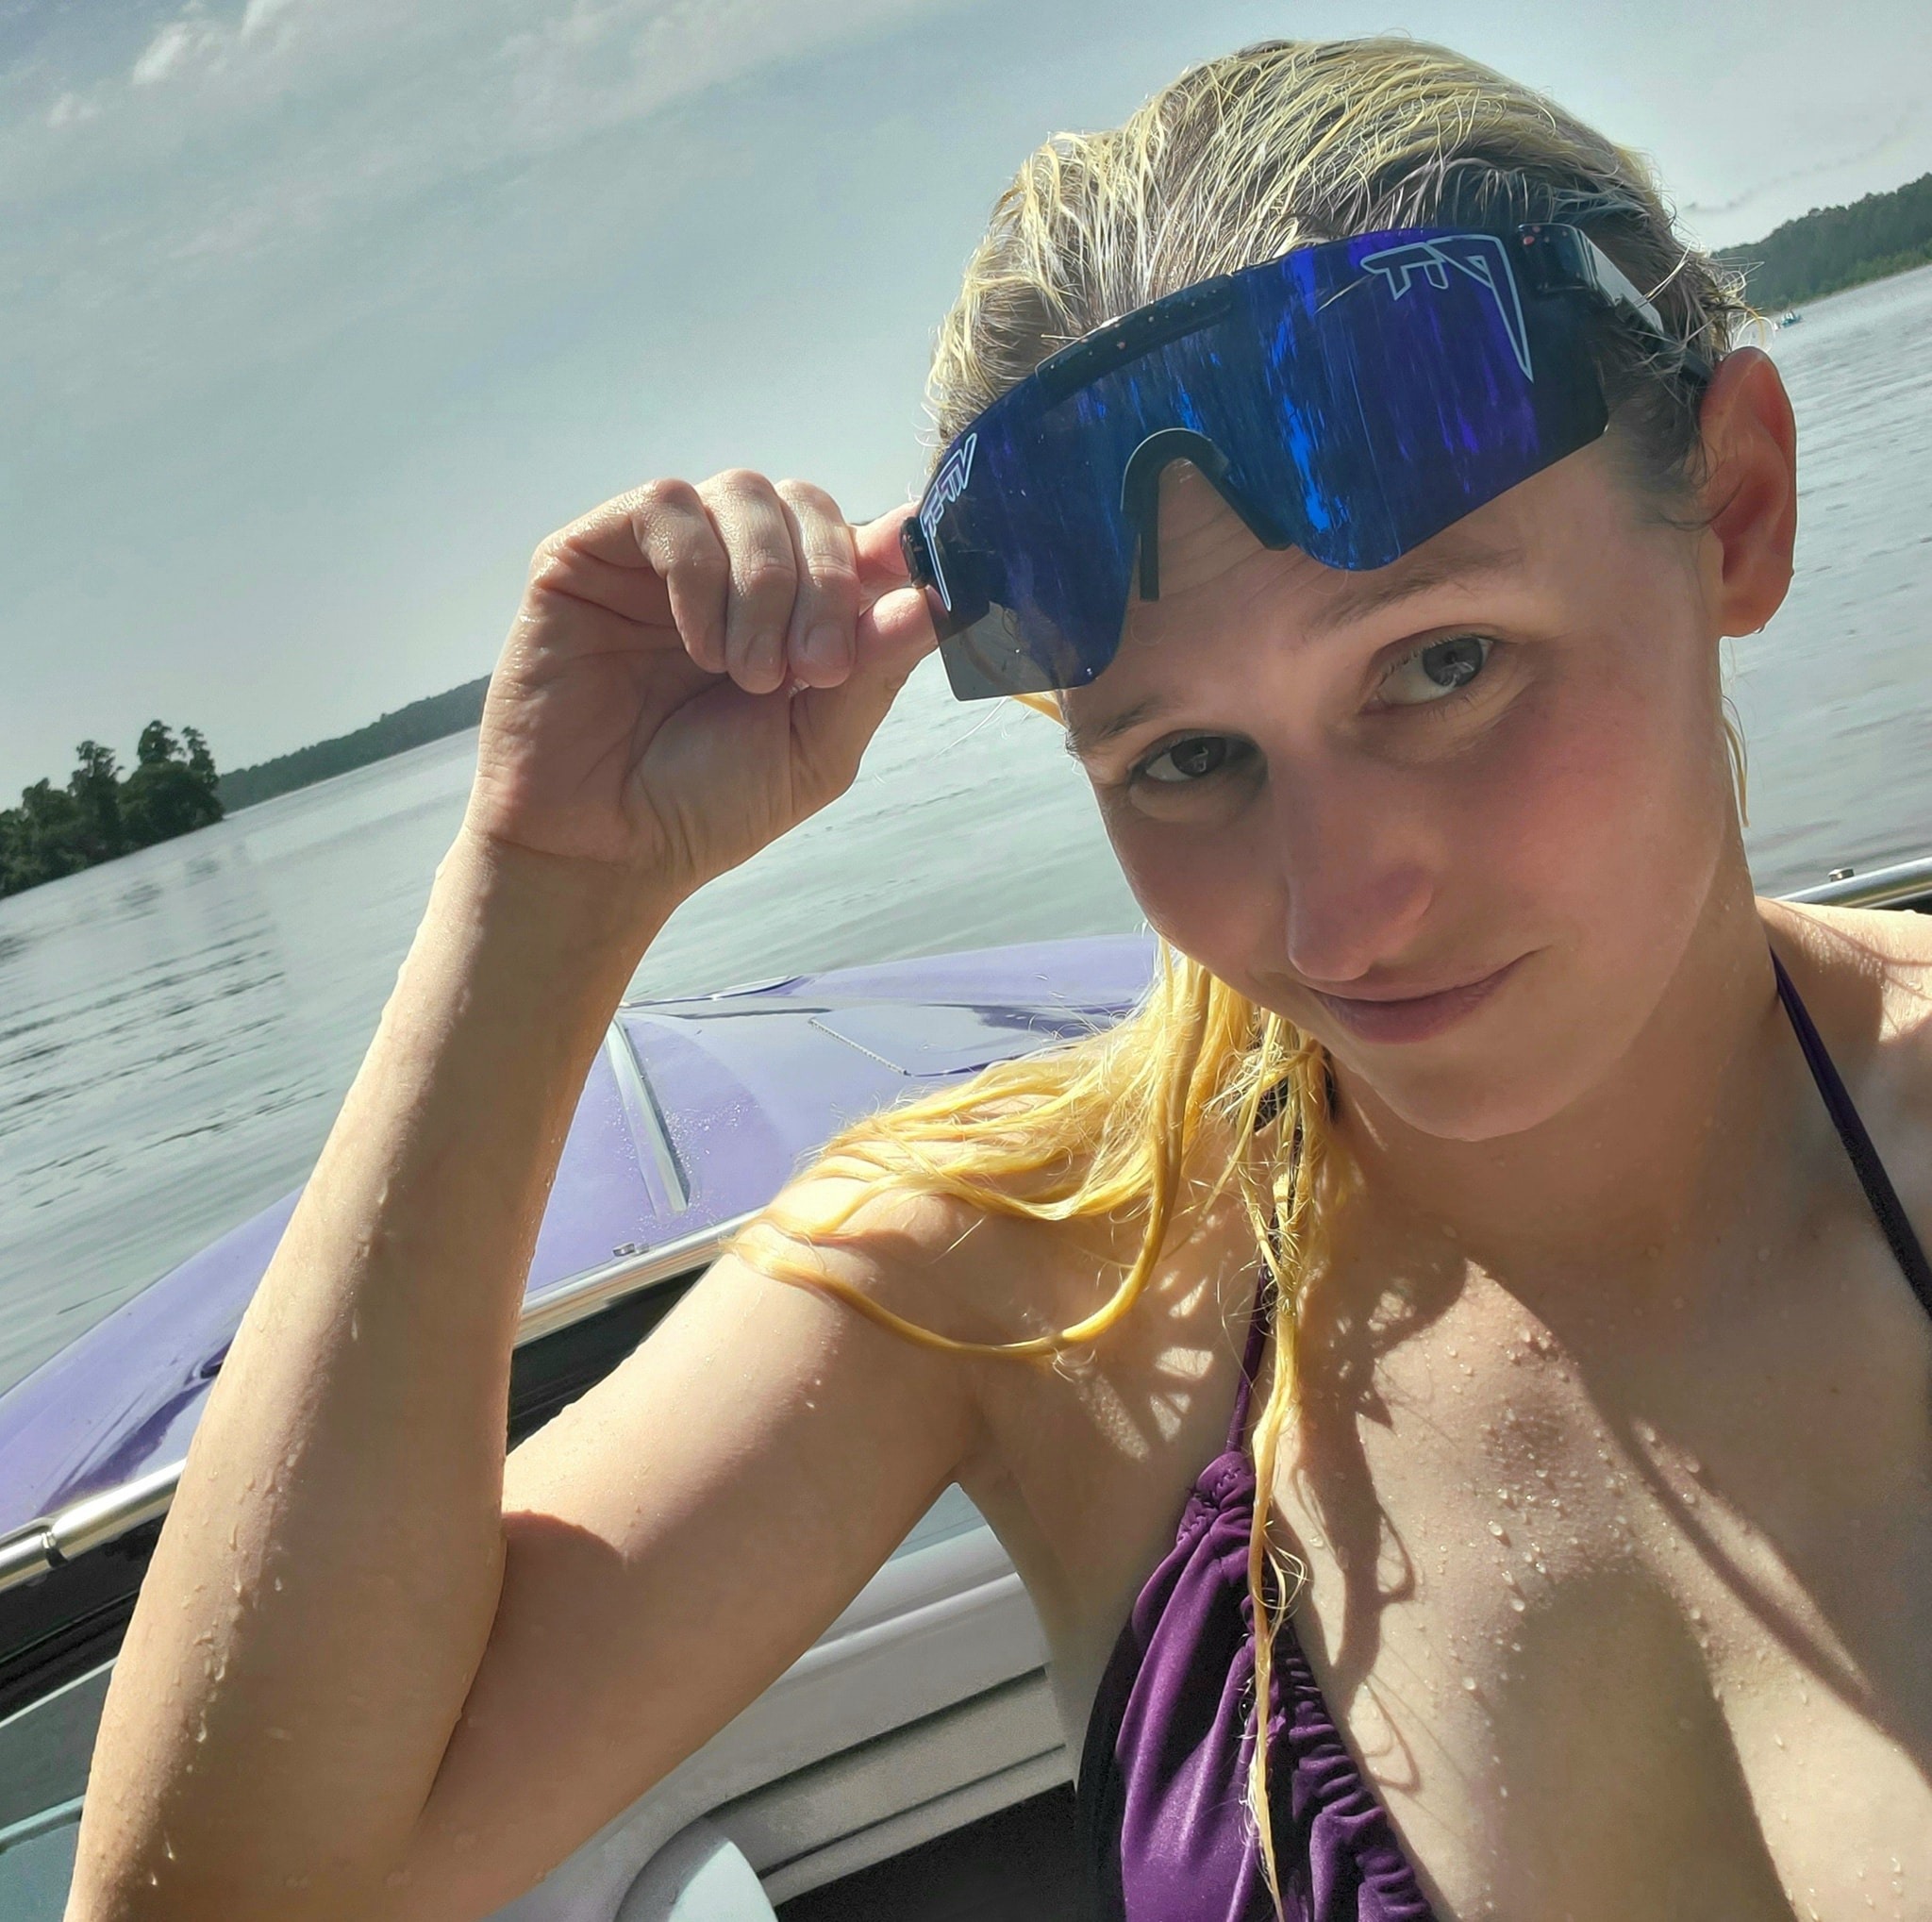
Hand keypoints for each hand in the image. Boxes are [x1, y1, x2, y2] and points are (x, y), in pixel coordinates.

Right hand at [464, 470, 935, 909]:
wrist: (602, 852)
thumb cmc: (705, 806)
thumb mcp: (816, 748)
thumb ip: (874, 669)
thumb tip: (935, 596)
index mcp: (793, 613)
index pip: (854, 535)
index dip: (890, 544)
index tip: (913, 570)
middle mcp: (730, 572)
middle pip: (804, 501)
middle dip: (826, 580)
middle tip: (814, 670)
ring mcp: (661, 558)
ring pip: (741, 492)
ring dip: (764, 582)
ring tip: (748, 674)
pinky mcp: (590, 555)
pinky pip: (664, 507)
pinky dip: (698, 571)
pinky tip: (699, 644)